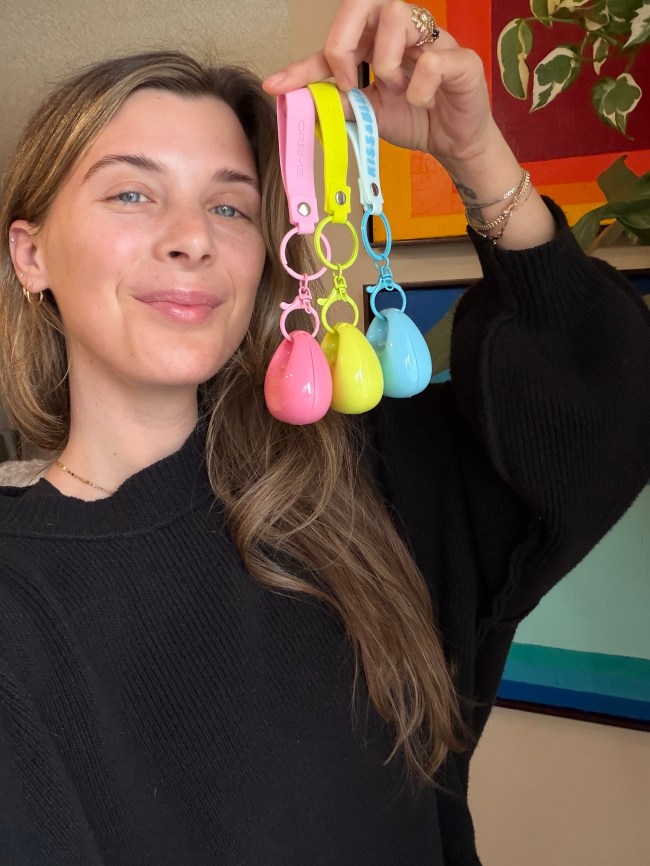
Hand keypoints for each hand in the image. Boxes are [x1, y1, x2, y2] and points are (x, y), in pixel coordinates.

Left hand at [263, 0, 556, 249]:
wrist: (455, 143)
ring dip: (387, 62)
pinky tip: (424, 101)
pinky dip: (420, 87)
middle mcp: (402, 31)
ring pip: (397, 17)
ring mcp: (432, 38)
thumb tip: (301, 103)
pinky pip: (433, 59)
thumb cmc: (414, 118)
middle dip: (343, 43)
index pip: (333, 40)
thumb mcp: (368, 114)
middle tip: (348, 83)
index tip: (276, 86)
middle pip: (364, 0)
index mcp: (375, 40)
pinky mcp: (460, 59)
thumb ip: (339, 104)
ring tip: (397, 90)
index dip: (303, 64)